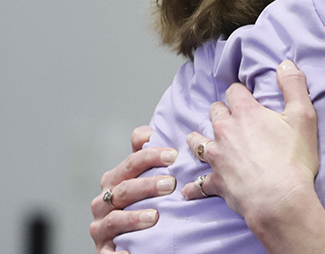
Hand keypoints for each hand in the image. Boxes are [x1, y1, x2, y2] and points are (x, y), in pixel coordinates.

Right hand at [89, 126, 177, 253]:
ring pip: (115, 219)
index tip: (173, 155)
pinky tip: (131, 252)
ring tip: (154, 216)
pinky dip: (119, 253)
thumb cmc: (137, 203)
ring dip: (134, 217)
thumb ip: (143, 156)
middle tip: (171, 184)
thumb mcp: (140, 178)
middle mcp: (104, 202)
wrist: (125, 241)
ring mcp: (101, 227)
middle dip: (147, 185)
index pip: (132, 163)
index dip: (150, 156)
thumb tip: (147, 132)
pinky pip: (109, 253)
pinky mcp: (104, 251)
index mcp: (114, 180)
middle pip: (124, 189)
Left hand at [183, 61, 324, 253]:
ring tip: (201, 141)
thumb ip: (294, 85)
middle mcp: (226, 131)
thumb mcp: (303, 116)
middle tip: (229, 117)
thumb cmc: (293, 158)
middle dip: (221, 112)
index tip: (245, 96)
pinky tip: (189, 189)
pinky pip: (198, 184)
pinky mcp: (216, 182)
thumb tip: (285, 63)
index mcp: (246, 113)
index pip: (234, 91)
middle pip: (214, 113)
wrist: (280, 199)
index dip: (240, 92)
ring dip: (199, 140)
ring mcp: (218, 157)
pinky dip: (193, 187)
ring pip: (197, 142)